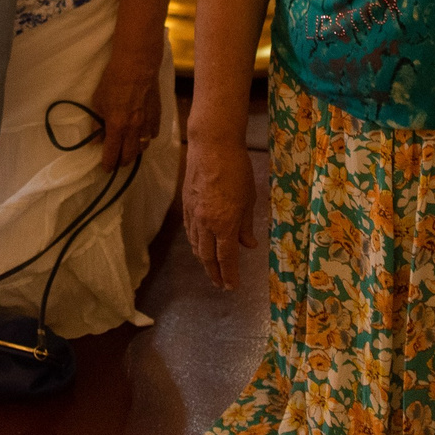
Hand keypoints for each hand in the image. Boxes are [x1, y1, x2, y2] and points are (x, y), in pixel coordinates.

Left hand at [88, 43, 162, 170]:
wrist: (138, 65)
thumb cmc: (113, 80)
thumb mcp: (98, 101)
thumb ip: (97, 122)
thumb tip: (97, 138)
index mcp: (117, 126)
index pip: (112, 153)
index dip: (108, 164)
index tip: (106, 168)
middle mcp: (134, 129)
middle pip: (130, 156)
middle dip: (122, 162)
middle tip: (117, 162)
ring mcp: (148, 123)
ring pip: (143, 147)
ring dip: (135, 151)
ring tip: (129, 150)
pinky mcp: (158, 115)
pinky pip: (153, 135)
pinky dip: (147, 138)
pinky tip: (142, 135)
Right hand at [180, 131, 255, 288]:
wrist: (212, 146)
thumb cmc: (237, 170)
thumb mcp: (249, 199)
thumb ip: (246, 225)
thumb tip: (248, 245)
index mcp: (224, 224)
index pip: (226, 258)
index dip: (229, 275)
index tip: (232, 287)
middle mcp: (205, 223)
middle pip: (207, 256)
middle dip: (214, 273)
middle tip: (220, 285)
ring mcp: (193, 214)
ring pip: (196, 245)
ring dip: (204, 260)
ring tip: (211, 269)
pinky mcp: (186, 205)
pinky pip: (190, 232)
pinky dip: (195, 243)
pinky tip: (199, 246)